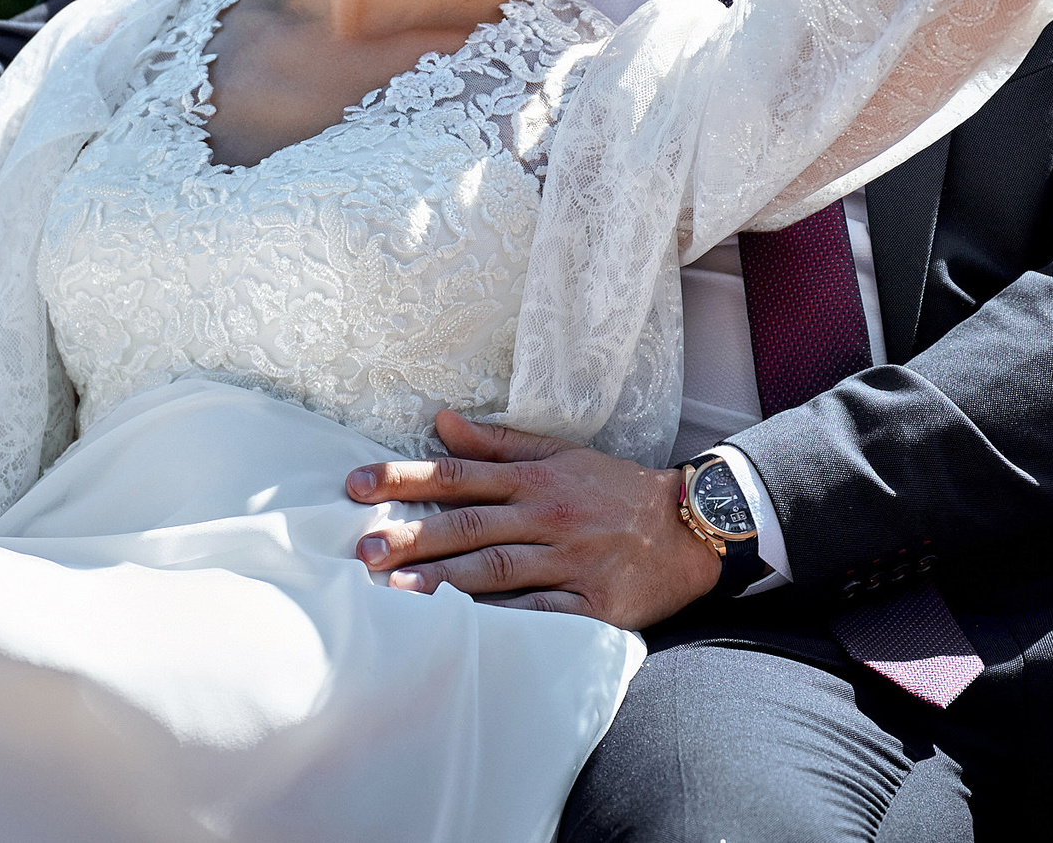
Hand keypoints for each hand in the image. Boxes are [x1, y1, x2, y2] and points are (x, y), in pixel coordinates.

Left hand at [345, 410, 720, 628]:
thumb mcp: (561, 454)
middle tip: (363, 548)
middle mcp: (549, 516)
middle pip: (470, 523)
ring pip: (500, 569)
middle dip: (413, 534)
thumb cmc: (617, 490)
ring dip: (446, 580)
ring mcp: (572, 561)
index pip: (458, 474)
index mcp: (536, 479)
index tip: (356, 485)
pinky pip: (545, 614)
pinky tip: (468, 631)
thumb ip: (498, 442)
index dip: (405, 477)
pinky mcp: (595, 604)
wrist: (696, 527)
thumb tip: (440, 421)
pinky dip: (507, 620)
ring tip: (396, 589)